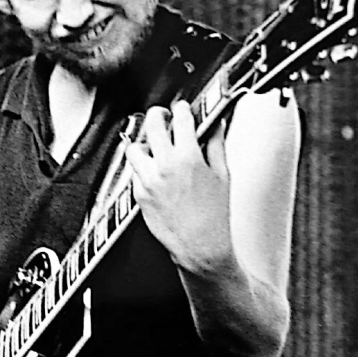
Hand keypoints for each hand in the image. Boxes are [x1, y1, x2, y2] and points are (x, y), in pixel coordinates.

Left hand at [125, 103, 234, 274]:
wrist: (200, 248)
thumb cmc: (214, 218)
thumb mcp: (223, 176)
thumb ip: (217, 145)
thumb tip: (217, 126)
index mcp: (188, 158)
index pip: (180, 120)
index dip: (182, 109)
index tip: (183, 108)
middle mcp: (165, 166)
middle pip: (152, 126)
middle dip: (158, 115)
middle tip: (162, 116)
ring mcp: (148, 180)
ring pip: (135, 148)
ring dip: (144, 142)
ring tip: (153, 144)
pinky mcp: (139, 194)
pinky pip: (134, 172)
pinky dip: (142, 166)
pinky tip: (153, 169)